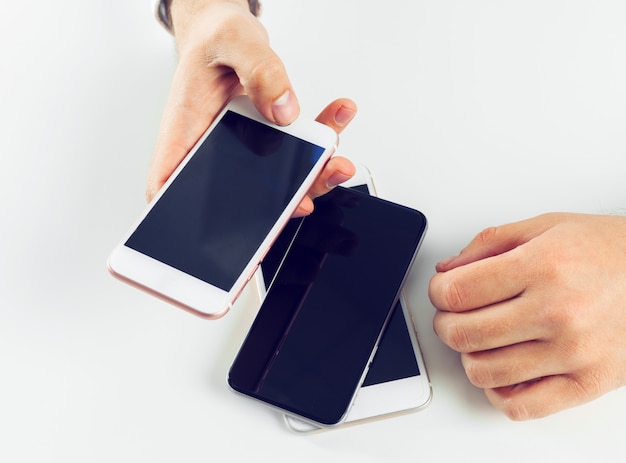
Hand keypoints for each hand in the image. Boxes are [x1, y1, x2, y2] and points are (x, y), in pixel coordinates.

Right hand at [146, 0, 356, 211]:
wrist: (226, 30)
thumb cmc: (215, 37)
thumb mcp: (233, 41)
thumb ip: (259, 70)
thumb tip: (283, 108)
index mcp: (185, 131)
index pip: (170, 187)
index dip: (191, 222)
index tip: (224, 239)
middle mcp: (213, 147)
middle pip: (238, 194)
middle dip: (279, 202)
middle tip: (307, 195)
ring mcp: (243, 148)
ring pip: (276, 179)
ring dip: (310, 173)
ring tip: (334, 153)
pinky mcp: (267, 141)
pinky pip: (296, 151)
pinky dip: (321, 139)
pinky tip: (338, 116)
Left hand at [429, 212, 625, 419]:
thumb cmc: (607, 250)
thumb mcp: (546, 226)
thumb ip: (489, 243)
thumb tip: (447, 270)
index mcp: (542, 267)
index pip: (458, 293)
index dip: (438, 293)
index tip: (442, 292)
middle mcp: (557, 312)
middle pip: (463, 334)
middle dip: (445, 324)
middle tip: (454, 315)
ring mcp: (573, 352)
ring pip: (483, 372)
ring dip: (469, 356)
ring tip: (481, 339)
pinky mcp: (587, 383)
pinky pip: (521, 406)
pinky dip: (498, 392)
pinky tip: (502, 370)